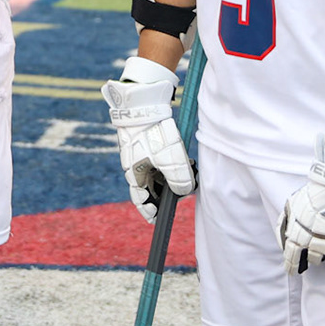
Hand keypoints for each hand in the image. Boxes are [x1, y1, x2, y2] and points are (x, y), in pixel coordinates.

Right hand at [102, 55, 194, 221]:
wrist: (143, 105)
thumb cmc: (154, 135)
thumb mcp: (171, 161)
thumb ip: (180, 182)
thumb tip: (184, 192)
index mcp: (135, 175)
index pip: (141, 201)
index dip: (150, 212)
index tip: (158, 220)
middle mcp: (135, 168)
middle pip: (151, 188)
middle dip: (167, 193)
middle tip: (183, 192)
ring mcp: (141, 156)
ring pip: (157, 174)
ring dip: (171, 177)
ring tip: (189, 174)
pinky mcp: (147, 145)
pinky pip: (159, 161)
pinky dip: (170, 164)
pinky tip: (184, 159)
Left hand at [278, 127, 324, 272]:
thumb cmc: (320, 191)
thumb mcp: (294, 202)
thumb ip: (285, 222)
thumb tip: (283, 240)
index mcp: (302, 233)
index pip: (292, 256)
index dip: (291, 264)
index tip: (292, 269)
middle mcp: (319, 244)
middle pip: (315, 259)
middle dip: (315, 254)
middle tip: (320, 243)